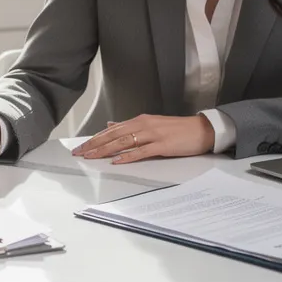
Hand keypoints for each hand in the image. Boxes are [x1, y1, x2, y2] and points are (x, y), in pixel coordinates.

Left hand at [72, 114, 215, 164]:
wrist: (202, 130)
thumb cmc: (177, 129)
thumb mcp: (151, 123)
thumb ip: (131, 126)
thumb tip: (110, 125)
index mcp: (140, 120)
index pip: (111, 130)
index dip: (95, 138)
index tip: (81, 147)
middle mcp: (143, 125)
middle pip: (113, 135)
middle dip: (94, 144)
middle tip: (79, 153)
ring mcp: (153, 135)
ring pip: (123, 142)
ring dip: (105, 149)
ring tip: (91, 156)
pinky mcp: (162, 145)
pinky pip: (142, 151)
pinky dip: (128, 156)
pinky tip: (117, 161)